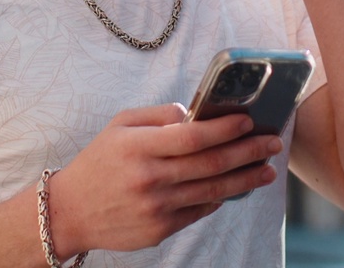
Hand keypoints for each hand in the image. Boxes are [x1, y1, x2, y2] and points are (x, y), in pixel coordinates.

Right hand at [48, 103, 282, 255]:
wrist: (70, 212)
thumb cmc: (98, 162)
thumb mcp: (119, 126)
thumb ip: (158, 116)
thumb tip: (196, 113)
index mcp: (139, 147)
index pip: (193, 136)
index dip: (226, 128)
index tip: (250, 120)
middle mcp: (150, 178)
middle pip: (212, 164)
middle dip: (249, 151)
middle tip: (273, 143)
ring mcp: (157, 208)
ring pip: (213, 191)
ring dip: (246, 179)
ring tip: (267, 169)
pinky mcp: (160, 230)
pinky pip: (200, 211)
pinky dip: (221, 198)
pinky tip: (237, 187)